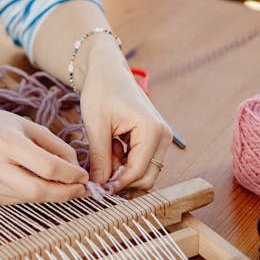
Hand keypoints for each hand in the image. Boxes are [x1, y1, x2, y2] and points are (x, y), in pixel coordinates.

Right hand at [0, 105, 88, 204]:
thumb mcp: (28, 125)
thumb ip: (55, 145)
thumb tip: (76, 168)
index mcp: (6, 142)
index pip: (46, 167)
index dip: (70, 175)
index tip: (84, 175)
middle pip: (38, 191)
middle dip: (66, 193)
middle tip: (82, 190)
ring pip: (30, 199)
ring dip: (54, 196)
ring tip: (67, 187)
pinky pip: (20, 200)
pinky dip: (36, 195)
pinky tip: (41, 184)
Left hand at [79, 61, 171, 192]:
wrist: (106, 70)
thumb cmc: (101, 90)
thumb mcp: (95, 125)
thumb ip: (100, 158)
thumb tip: (99, 187)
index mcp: (152, 130)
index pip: (137, 172)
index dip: (116, 184)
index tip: (96, 189)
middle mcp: (163, 136)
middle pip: (146, 177)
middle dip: (120, 178)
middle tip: (97, 168)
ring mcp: (161, 138)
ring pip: (143, 171)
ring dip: (121, 168)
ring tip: (104, 147)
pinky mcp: (154, 139)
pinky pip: (140, 161)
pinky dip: (123, 160)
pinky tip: (110, 144)